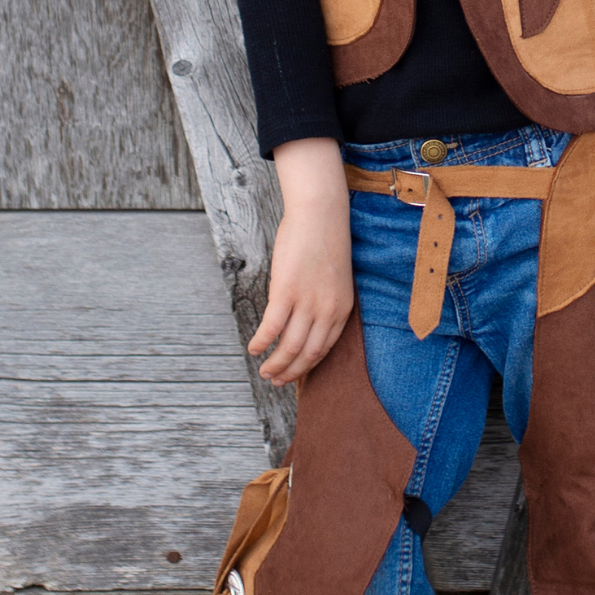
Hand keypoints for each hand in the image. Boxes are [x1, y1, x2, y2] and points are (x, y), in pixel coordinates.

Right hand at [249, 139, 354, 384]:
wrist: (321, 214)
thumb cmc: (325, 241)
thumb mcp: (334, 279)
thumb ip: (324, 302)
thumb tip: (306, 320)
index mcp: (342, 309)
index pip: (324, 349)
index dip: (307, 366)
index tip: (295, 374)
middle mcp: (327, 311)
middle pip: (307, 354)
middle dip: (291, 372)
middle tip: (276, 380)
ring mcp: (307, 303)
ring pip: (289, 347)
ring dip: (275, 364)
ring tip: (264, 371)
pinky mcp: (286, 292)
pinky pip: (271, 328)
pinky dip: (261, 342)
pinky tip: (253, 348)